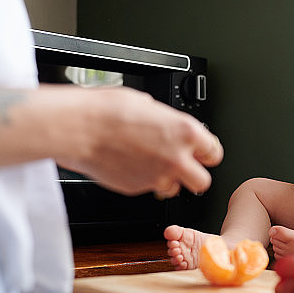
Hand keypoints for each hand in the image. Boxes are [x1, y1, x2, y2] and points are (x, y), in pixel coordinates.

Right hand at [57, 86, 222, 198]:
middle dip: (194, 174)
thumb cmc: (107, 110)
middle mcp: (176, 158)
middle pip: (203, 181)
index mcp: (185, 132)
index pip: (213, 152)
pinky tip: (132, 165)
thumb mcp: (146, 103)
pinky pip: (149, 188)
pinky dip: (144, 181)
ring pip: (175, 190)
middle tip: (183, 165)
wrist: (80, 129)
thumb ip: (164, 119)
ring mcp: (157, 177)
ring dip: (168, 180)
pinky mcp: (137, 188)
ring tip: (153, 165)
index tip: (200, 152)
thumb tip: (163, 120)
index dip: (206, 152)